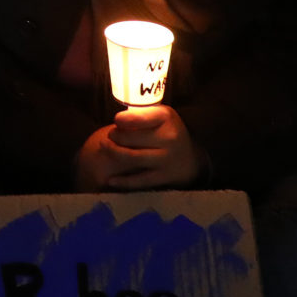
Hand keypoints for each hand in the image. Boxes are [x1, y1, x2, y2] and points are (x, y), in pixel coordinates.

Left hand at [74, 105, 201, 189]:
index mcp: (166, 117)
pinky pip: (139, 180)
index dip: (121, 120)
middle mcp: (169, 137)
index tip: (116, 121)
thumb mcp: (159, 115)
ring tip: (106, 147)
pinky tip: (110, 179)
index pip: (137, 118)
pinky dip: (122, 181)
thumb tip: (117, 121)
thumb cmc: (166, 131)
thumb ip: (140, 115)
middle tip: (109, 136)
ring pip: (131, 157)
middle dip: (114, 136)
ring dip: (114, 153)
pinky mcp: (164, 177)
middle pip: (130, 138)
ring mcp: (167, 159)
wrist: (190, 157)